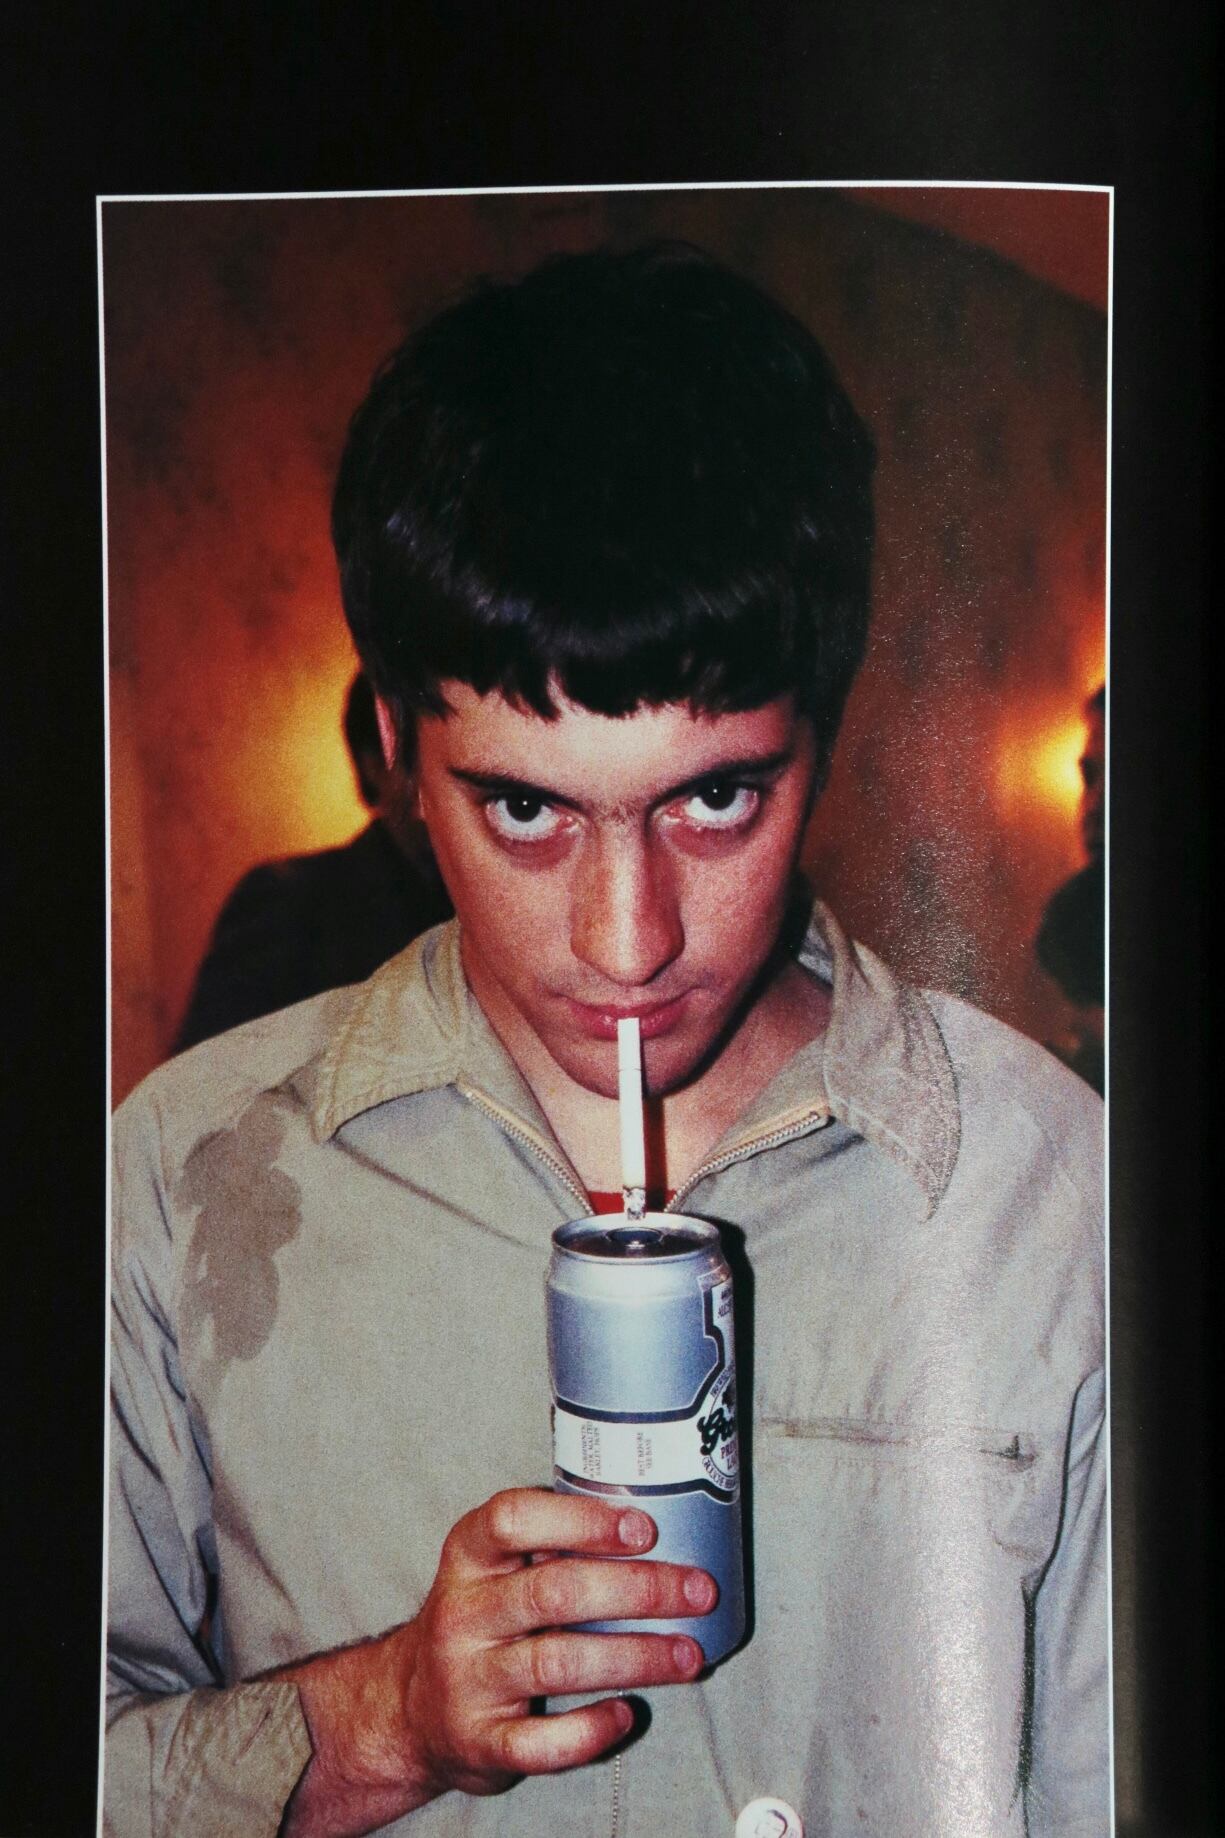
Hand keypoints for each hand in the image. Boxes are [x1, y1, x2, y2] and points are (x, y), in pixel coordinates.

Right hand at [278, 1487, 715, 1836]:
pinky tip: (626, 1713)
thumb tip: (655, 1524)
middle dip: (637, 1589)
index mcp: (468, 1556)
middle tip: (698, 1590)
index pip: (512, 1518)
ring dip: (635, 1657)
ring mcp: (467, 1680)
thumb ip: (552, 1543)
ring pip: (556, 1663)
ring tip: (689, 1655)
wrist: (410, 1706)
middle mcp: (462, 1613)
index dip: (581, 1520)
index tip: (644, 1528)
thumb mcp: (494, 1567)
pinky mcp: (479, 1741)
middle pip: (553, 1591)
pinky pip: (541, 1744)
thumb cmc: (481, 1619)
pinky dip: (590, 1731)